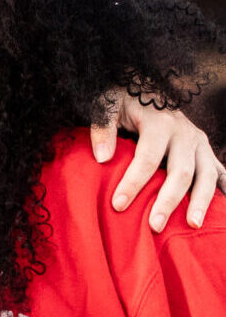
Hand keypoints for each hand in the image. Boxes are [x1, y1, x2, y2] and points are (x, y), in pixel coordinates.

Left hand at [91, 94, 222, 229]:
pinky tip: (217, 211)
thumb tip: (102, 158)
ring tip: (192, 225)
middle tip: (155, 226)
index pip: (148, 157)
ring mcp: (199, 143)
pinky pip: (218, 172)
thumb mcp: (108, 105)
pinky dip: (221, 190)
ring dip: (200, 201)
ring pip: (206, 174)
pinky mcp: (206, 151)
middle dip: (168, 200)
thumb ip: (103, 128)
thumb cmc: (124, 102)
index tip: (118, 205)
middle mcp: (185, 133)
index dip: (133, 182)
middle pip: (181, 171)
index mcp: (160, 123)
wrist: (148, 90)